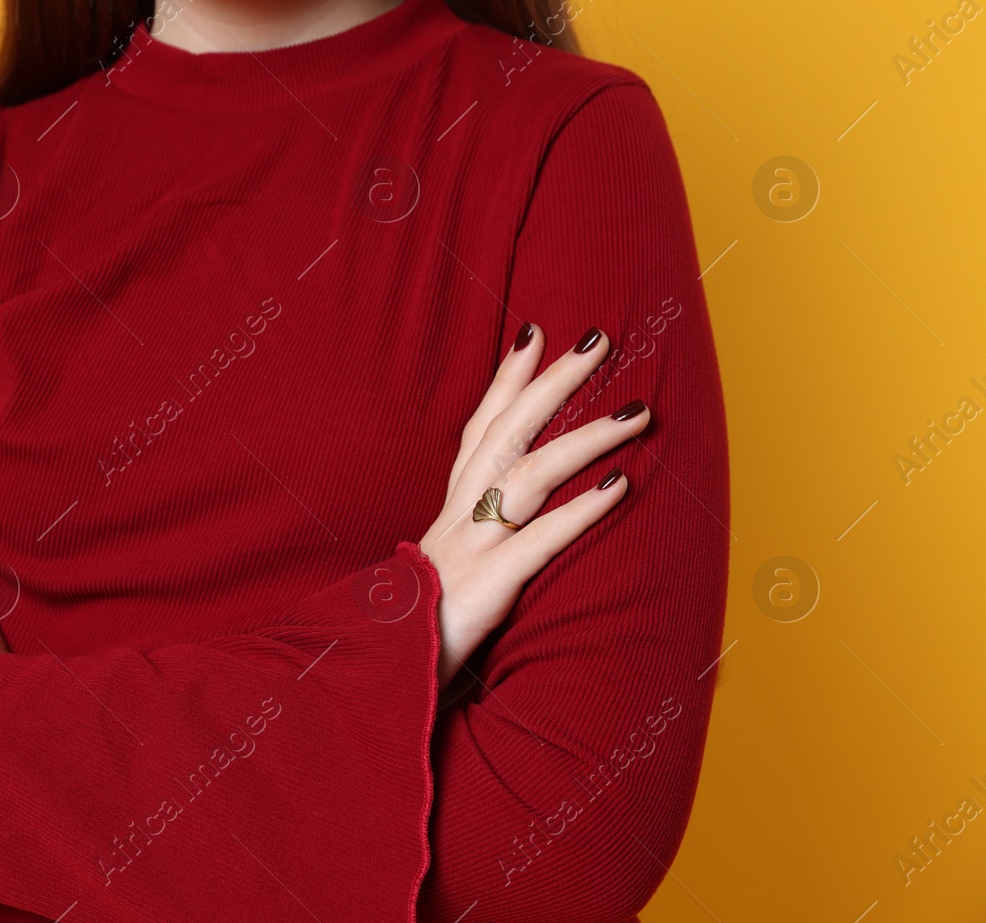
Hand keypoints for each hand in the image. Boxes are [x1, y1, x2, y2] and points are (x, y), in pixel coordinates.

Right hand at [420, 324, 648, 685]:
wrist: (375, 675)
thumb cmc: (408, 634)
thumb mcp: (437, 578)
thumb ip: (464, 549)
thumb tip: (495, 534)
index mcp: (448, 514)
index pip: (478, 430)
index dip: (506, 382)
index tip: (534, 334)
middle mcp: (459, 517)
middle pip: (508, 432)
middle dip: (554, 382)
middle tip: (599, 340)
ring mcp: (472, 547)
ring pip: (530, 473)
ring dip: (585, 437)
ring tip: (635, 411)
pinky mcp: (489, 583)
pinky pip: (540, 539)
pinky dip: (581, 511)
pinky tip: (620, 488)